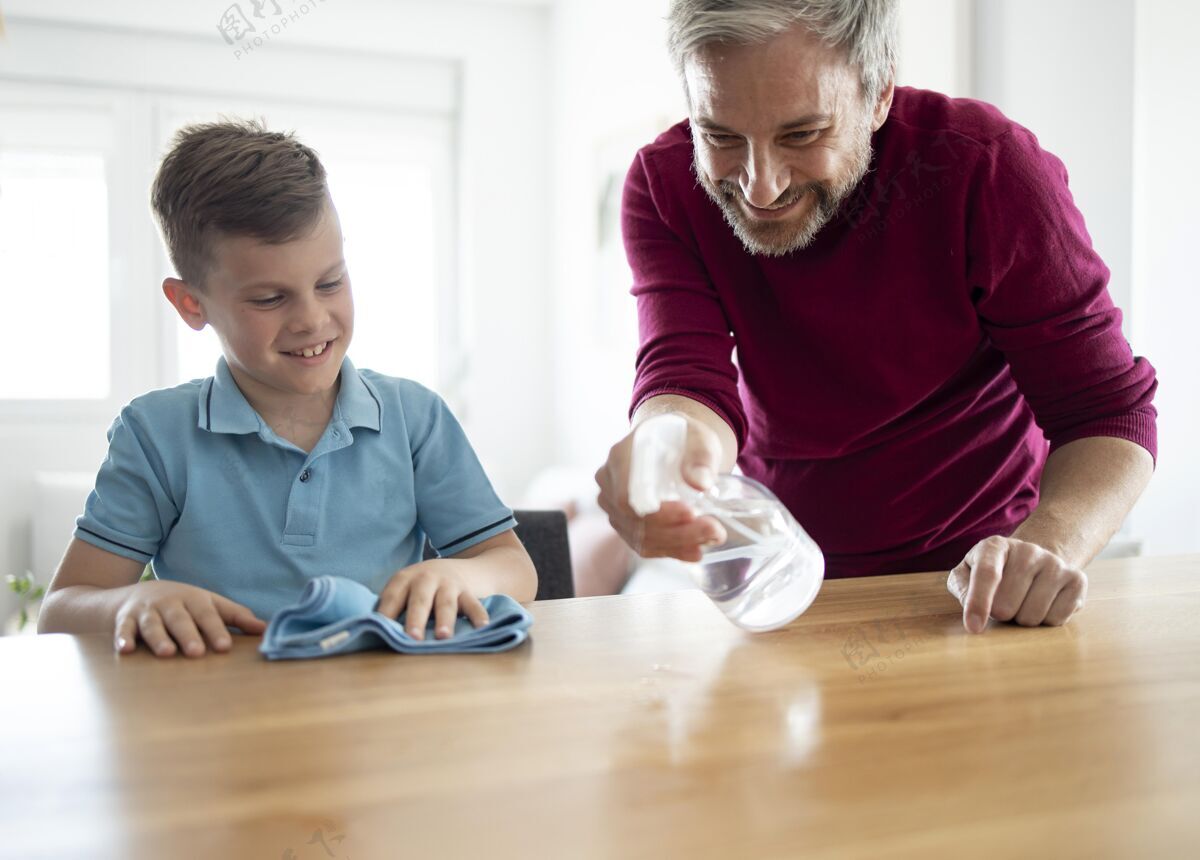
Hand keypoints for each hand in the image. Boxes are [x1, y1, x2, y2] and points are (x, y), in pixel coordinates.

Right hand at [114, 581, 266, 657]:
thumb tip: (267, 629)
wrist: (134, 595)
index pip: (208, 615)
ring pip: (153, 625)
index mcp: (194, 599)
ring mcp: (147, 611)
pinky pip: (123, 630)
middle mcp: (171, 603)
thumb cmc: (183, 604)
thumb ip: (237, 617)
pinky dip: (123, 639)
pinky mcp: (125, 620)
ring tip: (167, 654)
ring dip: (159, 638)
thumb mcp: (210, 604)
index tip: (225, 647)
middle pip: (180, 619)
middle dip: (188, 635)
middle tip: (197, 653)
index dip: (216, 629)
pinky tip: (125, 651)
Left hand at [376, 561, 488, 639]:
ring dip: (445, 620)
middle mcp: (427, 578)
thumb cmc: (423, 589)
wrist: (460, 569)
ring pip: (446, 603)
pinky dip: (478, 615)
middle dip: (416, 618)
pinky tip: (482, 627)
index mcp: (405, 579)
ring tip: (444, 636)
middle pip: (420, 599)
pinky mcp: (468, 591)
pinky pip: (474, 604)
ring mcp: (449, 584)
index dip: (386, 612)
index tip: (380, 630)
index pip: (393, 596)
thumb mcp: (406, 590)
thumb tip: (373, 634)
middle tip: (412, 637)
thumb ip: (393, 608)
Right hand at [595, 414, 725, 561]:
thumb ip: (701, 457)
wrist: (675, 447)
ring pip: (641, 537)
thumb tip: (701, 483)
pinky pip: (644, 545)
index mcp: (620, 457)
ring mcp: (614, 508)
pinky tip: (695, 549)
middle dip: (677, 531)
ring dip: (679, 543)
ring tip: (713, 537)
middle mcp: (609, 485)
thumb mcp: (698, 438)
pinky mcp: (626, 525)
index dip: (657, 512)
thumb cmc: (683, 439)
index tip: (691, 513)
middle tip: (715, 530)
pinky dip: (672, 550)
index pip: (628, 496)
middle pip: (635, 520)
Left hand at [947, 536, 1087, 633]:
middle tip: (1002, 603)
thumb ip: (961, 587)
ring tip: (1021, 603)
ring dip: (1022, 620)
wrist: (1034, 561)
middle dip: (1000, 614)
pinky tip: (1042, 605)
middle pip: (1007, 604)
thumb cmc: (994, 573)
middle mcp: (1028, 550)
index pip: (987, 574)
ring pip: (1032, 616)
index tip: (973, 627)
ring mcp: (1055, 563)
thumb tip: (971, 609)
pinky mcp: (1077, 579)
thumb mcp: (967, 573)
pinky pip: (1056, 619)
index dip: (978, 603)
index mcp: (994, 546)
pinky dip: (1045, 622)